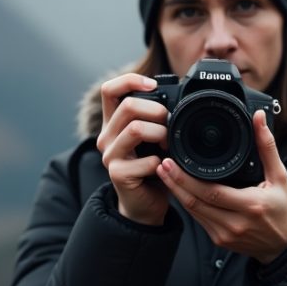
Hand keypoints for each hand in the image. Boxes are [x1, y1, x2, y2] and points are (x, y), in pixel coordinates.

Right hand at [95, 73, 169, 225]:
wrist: (145, 205)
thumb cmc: (153, 169)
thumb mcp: (154, 138)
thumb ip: (156, 119)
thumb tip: (179, 98)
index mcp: (113, 123)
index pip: (109, 90)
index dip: (130, 80)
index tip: (153, 85)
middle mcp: (107, 137)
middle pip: (127, 106)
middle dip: (156, 111)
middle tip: (170, 124)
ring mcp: (110, 156)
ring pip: (135, 129)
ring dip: (160, 134)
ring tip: (169, 146)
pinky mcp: (118, 175)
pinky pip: (146, 160)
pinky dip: (162, 162)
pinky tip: (165, 167)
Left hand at [156, 108, 286, 263]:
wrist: (286, 245)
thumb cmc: (284, 210)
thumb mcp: (280, 177)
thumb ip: (267, 146)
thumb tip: (259, 118)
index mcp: (251, 205)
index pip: (211, 191)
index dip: (187, 178)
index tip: (172, 162)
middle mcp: (235, 223)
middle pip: (196, 202)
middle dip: (175, 183)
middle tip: (162, 164)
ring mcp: (225, 235)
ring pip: (193, 213)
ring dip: (177, 193)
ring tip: (165, 174)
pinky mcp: (220, 241)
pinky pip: (199, 221)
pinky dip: (188, 205)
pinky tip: (179, 191)